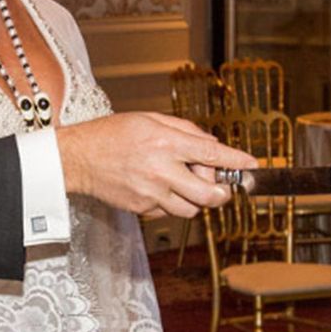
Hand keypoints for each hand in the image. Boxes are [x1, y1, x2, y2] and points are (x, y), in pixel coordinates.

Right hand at [56, 113, 255, 217]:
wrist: (79, 158)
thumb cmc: (112, 135)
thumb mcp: (151, 119)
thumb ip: (184, 130)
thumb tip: (209, 145)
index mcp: (165, 143)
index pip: (212, 154)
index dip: (236, 161)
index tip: (252, 165)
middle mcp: (161, 170)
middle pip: (208, 193)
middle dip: (222, 193)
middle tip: (223, 187)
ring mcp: (151, 193)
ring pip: (191, 209)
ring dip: (198, 199)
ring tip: (187, 185)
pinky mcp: (142, 208)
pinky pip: (169, 212)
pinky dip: (173, 203)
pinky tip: (163, 189)